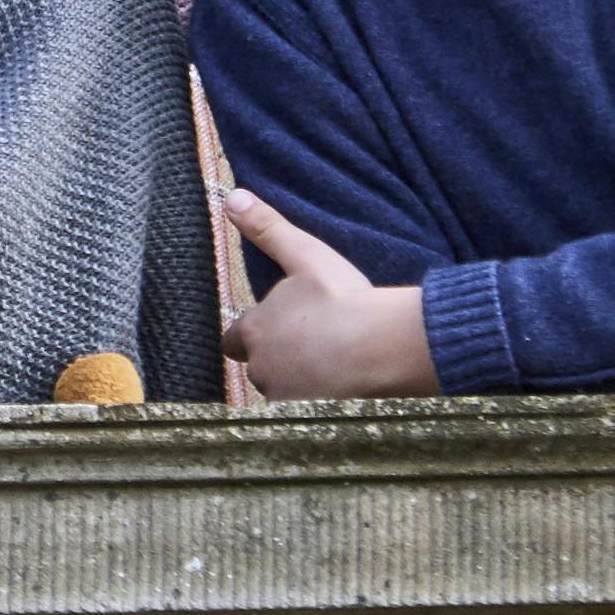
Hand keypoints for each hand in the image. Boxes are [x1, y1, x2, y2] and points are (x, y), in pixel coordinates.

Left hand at [220, 191, 435, 396]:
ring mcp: (285, 397)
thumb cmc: (343, 299)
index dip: (252, 334)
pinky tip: (344, 388)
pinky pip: (306, 411)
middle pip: (261, 366)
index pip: (235, 339)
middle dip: (279, 358)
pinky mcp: (310, 417)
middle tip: (314, 344)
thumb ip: (266, 228)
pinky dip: (320, 401)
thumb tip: (232, 197)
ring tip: (332, 365)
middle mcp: (261, 369)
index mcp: (254, 331)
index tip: (278, 328)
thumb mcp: (304, 255)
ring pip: (284, 390)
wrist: (382, 346)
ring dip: (300, 380)